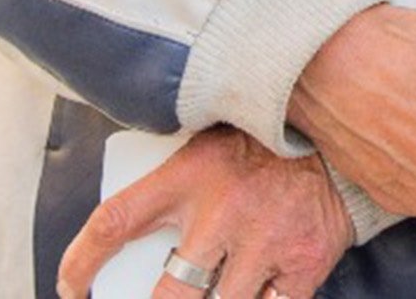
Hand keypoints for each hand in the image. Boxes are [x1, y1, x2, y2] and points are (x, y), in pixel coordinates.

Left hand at [53, 125, 346, 298]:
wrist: (345, 134)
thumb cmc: (262, 145)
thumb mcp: (208, 146)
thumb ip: (173, 184)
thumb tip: (131, 237)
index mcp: (191, 172)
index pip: (114, 221)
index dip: (80, 263)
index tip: (70, 288)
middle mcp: (224, 211)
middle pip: (169, 297)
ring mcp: (266, 242)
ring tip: (211, 290)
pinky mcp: (303, 263)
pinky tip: (254, 290)